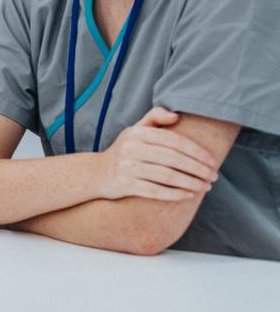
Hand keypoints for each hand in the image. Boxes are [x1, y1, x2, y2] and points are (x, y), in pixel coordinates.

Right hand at [95, 107, 217, 200]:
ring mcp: (128, 167)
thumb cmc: (125, 151)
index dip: (196, 151)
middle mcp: (131, 148)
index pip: (174, 140)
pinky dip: (174, 194)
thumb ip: (154, 118)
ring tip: (205, 187)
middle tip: (213, 177)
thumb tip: (176, 116)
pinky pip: (155, 190)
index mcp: (138, 133)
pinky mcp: (125, 185)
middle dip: (198, 169)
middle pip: (173, 159)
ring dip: (191, 183)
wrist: (97, 173)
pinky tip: (188, 196)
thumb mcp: (135, 130)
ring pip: (167, 176)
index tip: (212, 161)